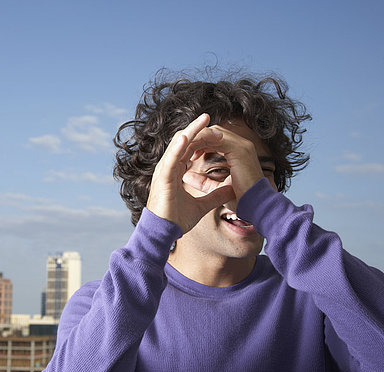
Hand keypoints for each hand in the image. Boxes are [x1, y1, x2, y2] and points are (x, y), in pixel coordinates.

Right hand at [146, 114, 235, 232]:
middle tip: (209, 116)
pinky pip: (171, 159)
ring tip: (203, 120)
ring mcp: (164, 171)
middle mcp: (169, 168)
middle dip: (197, 129)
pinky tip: (188, 136)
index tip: (216, 131)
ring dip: (190, 131)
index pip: (188, 149)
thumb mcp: (202, 206)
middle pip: (183, 142)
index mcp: (176, 172)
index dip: (201, 139)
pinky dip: (178, 147)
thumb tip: (231, 190)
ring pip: (177, 145)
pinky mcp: (163, 178)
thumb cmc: (176, 220)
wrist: (164, 233)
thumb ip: (214, 196)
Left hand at [183, 124, 265, 209]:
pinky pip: (216, 138)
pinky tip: (191, 153)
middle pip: (213, 131)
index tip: (186, 154)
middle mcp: (242, 145)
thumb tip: (186, 176)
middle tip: (181, 149)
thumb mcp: (218, 189)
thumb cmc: (241, 200)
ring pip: (213, 132)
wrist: (258, 207)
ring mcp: (242, 145)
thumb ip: (203, 181)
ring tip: (183, 150)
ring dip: (197, 139)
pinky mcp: (240, 150)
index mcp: (239, 152)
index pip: (215, 138)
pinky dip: (202, 142)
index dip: (199, 143)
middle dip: (196, 138)